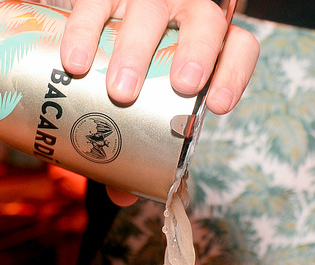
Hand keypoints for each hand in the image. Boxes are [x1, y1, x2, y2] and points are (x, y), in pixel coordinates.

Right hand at [51, 0, 258, 204]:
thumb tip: (126, 195)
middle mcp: (183, 13)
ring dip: (137, 50)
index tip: (215, 107)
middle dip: (196, 54)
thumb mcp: (140, 102)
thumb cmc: (126, 72)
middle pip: (204, 23)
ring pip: (151, 11)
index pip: (238, 47)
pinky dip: (85, 32)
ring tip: (121, 90)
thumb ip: (136, 144)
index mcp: (206, 42)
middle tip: (180, 88)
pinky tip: (76, 63)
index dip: (234, 74)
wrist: (89, 27)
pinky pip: (95, 4)